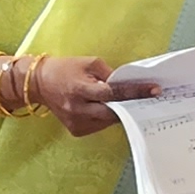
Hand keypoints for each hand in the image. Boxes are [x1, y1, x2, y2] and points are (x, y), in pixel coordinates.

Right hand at [30, 57, 156, 137]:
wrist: (40, 83)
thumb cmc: (65, 69)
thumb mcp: (89, 63)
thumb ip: (110, 75)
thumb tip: (130, 85)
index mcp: (80, 89)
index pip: (114, 93)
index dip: (135, 92)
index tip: (154, 90)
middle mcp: (78, 109)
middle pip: (114, 112)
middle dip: (132, 105)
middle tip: (149, 99)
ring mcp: (76, 122)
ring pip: (108, 121)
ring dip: (121, 112)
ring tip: (129, 102)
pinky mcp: (76, 130)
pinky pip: (100, 125)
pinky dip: (107, 117)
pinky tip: (108, 108)